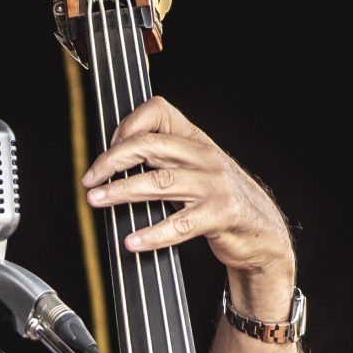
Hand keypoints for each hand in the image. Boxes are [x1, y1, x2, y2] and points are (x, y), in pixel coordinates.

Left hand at [82, 95, 293, 310]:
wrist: (262, 233)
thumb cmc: (220, 201)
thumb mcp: (196, 170)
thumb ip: (164, 159)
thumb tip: (116, 160)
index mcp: (196, 139)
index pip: (159, 112)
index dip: (128, 125)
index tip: (107, 148)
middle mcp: (204, 156)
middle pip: (150, 145)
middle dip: (113, 161)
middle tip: (90, 179)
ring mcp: (213, 185)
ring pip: (159, 182)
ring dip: (122, 192)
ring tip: (97, 201)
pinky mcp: (220, 215)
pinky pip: (179, 224)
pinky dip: (153, 234)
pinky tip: (132, 241)